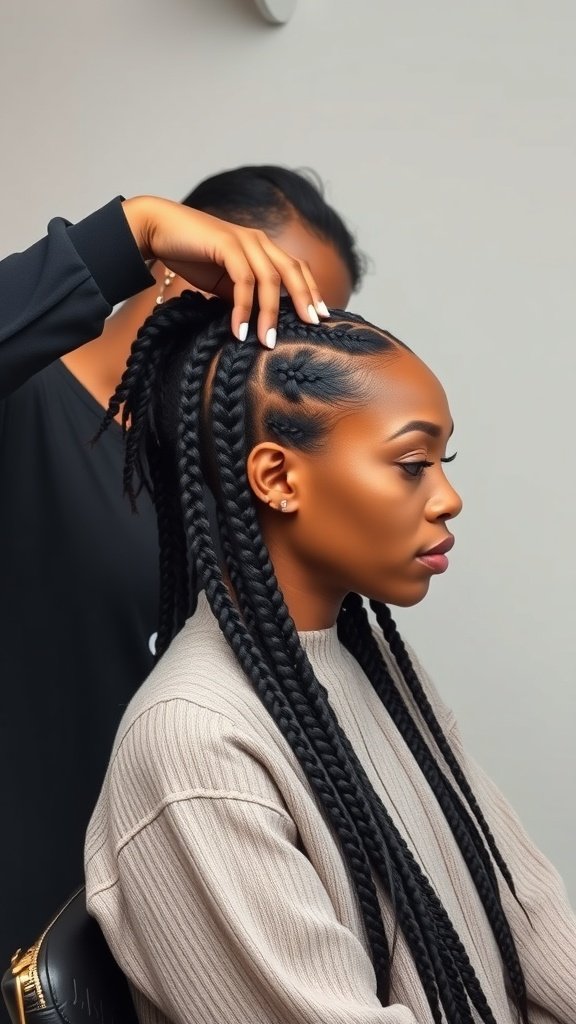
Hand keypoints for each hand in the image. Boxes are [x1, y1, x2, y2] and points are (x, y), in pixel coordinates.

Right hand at [122, 195, 329, 346]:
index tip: (321, 317)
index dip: (311, 291)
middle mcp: (258, 241)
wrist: (157, 229)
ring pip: (269, 279)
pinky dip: (243, 307)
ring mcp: (243, 240)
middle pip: (293, 271)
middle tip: (312, 325)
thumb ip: (242, 297)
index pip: (296, 268)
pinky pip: (242, 280)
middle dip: (304, 299)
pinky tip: (239, 330)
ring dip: (270, 313)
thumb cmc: (190, 254)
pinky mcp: (225, 245)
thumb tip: (256, 324)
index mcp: (261, 248)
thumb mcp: (222, 282)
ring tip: (267, 341)